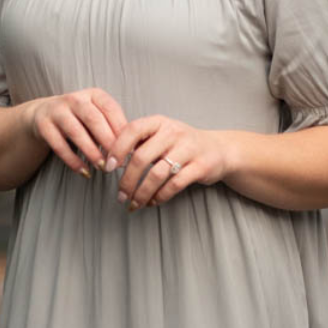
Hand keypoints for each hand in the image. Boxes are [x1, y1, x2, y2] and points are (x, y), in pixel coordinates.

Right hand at [24, 87, 130, 176]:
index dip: (121, 131)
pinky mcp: (43, 125)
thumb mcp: (98, 117)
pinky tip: (84, 171)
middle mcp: (75, 99)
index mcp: (94, 95)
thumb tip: (134, 149)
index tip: (131, 150)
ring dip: (91, 152)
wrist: (44, 115)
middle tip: (118, 161)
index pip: (111, 110)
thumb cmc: (81, 120)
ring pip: (76, 132)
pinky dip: (73, 160)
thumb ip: (113, 129)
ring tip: (102, 167)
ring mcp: (57, 110)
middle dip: (108, 142)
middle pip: (94, 120)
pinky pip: (59, 145)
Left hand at [108, 115, 234, 209]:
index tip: (108, 167)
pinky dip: (160, 196)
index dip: (117, 148)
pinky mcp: (200, 167)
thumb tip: (110, 158)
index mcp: (160, 122)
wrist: (219, 150)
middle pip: (142, 157)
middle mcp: (174, 132)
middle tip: (120, 196)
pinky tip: (153, 202)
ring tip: (134, 204)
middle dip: (127, 180)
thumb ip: (139, 142)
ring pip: (157, 174)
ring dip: (142, 193)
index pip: (133, 130)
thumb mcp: (161, 135)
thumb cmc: (182, 145)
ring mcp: (189, 149)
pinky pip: (174, 185)